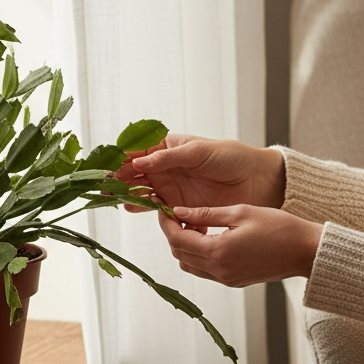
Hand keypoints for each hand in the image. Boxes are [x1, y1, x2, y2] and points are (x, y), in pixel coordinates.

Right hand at [117, 134, 285, 212]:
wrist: (259, 181)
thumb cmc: (231, 157)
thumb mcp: (199, 151)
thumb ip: (169, 158)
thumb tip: (139, 161)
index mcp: (169, 149)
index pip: (138, 154)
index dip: (122, 160)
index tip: (108, 168)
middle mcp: (167, 170)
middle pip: (135, 176)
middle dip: (119, 181)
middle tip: (105, 189)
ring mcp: (173, 191)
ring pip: (144, 194)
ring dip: (130, 197)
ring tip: (121, 201)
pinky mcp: (183, 209)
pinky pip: (161, 213)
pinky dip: (150, 214)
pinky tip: (142, 213)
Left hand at [157, 204, 321, 286]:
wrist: (305, 251)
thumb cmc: (278, 227)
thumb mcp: (240, 212)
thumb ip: (206, 213)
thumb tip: (178, 211)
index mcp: (218, 252)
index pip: (177, 239)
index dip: (166, 223)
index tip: (163, 208)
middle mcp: (219, 270)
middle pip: (179, 254)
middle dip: (173, 234)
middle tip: (176, 214)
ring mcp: (226, 279)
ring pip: (190, 264)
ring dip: (185, 245)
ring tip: (194, 224)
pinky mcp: (234, 281)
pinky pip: (205, 270)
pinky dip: (199, 254)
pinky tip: (209, 236)